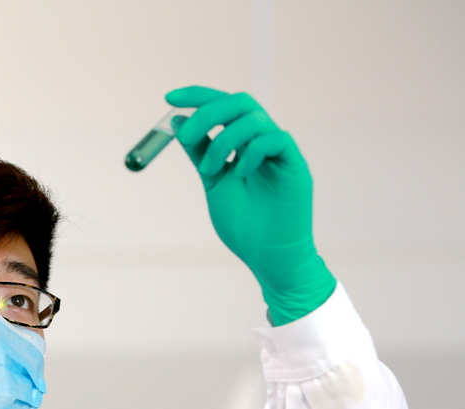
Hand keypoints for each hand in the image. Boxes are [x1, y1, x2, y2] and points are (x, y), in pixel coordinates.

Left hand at [165, 86, 335, 324]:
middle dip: (208, 112)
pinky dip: (251, 152)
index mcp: (240, 144)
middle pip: (240, 102)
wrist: (266, 256)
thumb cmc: (243, 224)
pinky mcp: (295, 165)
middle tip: (186, 135)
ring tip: (211, 171)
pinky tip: (240, 175)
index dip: (197, 96)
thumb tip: (177, 122)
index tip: (169, 98)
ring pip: (254, 118)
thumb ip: (199, 153)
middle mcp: (261, 141)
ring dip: (223, 140)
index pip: (222, 105)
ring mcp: (279, 152)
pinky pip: (275, 139)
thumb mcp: (212, 183)